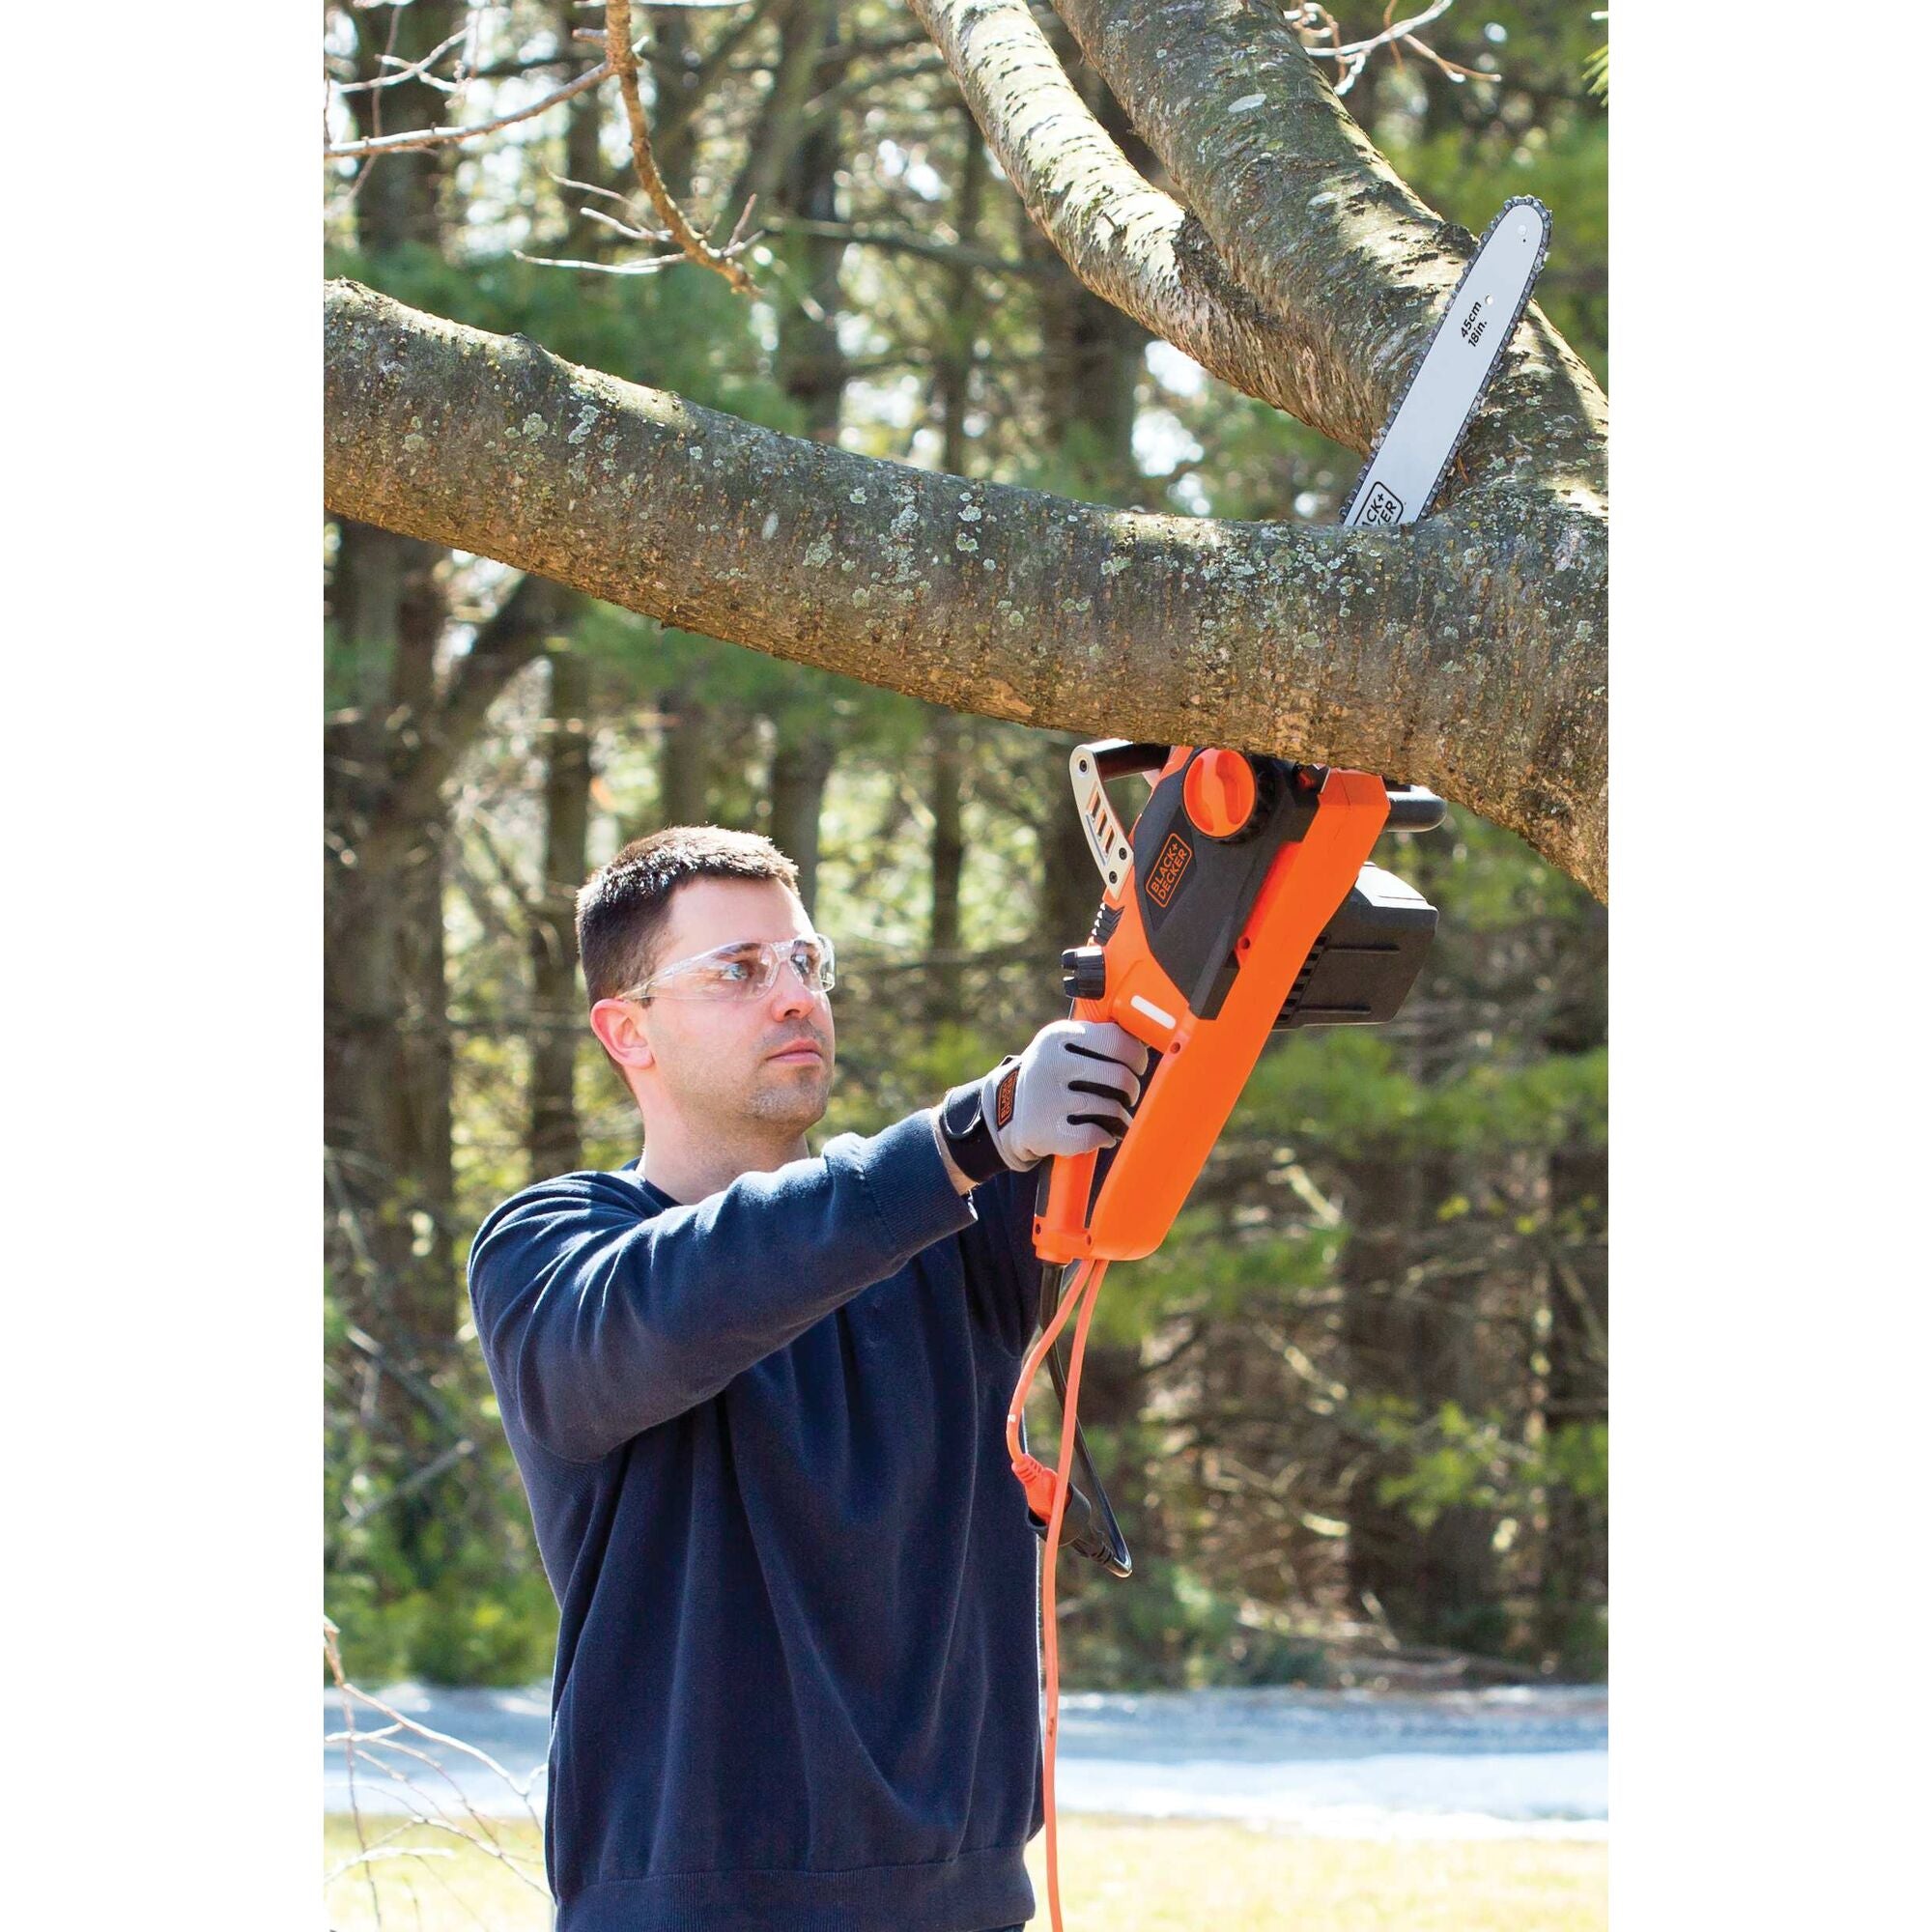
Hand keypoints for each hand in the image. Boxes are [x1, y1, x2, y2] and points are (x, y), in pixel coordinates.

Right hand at [986, 1019, 1151, 1169]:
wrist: (1004, 1111)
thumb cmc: (1051, 1074)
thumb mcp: (1062, 1044)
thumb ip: (1098, 1038)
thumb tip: (1146, 1038)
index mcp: (1059, 1036)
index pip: (1117, 1041)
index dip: (1137, 1057)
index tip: (1137, 1066)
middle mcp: (1052, 1064)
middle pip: (1120, 1077)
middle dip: (1131, 1091)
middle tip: (1127, 1095)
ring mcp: (1048, 1099)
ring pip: (1112, 1109)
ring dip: (1120, 1118)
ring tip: (1114, 1117)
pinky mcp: (1047, 1131)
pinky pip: (1096, 1135)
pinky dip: (1105, 1137)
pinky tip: (1101, 1134)